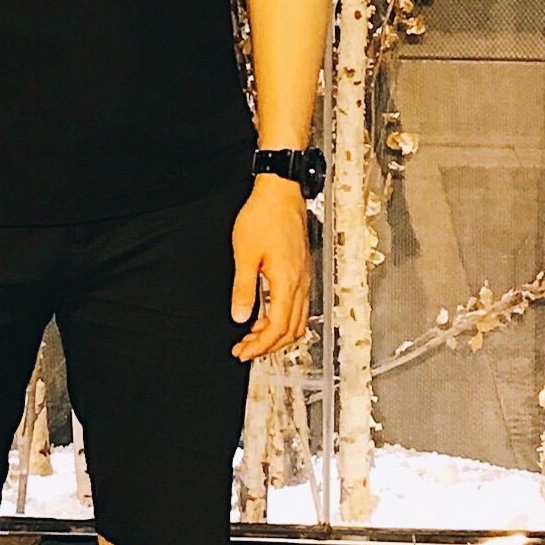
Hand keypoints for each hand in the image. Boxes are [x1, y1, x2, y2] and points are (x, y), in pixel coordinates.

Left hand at [230, 174, 312, 360]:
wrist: (281, 193)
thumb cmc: (264, 216)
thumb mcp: (245, 254)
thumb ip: (243, 288)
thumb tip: (240, 316)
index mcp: (287, 282)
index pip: (278, 328)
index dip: (260, 346)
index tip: (242, 351)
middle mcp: (300, 283)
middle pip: (291, 330)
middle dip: (268, 346)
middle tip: (245, 350)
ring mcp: (304, 277)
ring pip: (298, 320)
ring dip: (277, 334)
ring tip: (253, 336)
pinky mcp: (302, 270)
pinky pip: (299, 306)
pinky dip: (284, 318)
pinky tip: (266, 314)